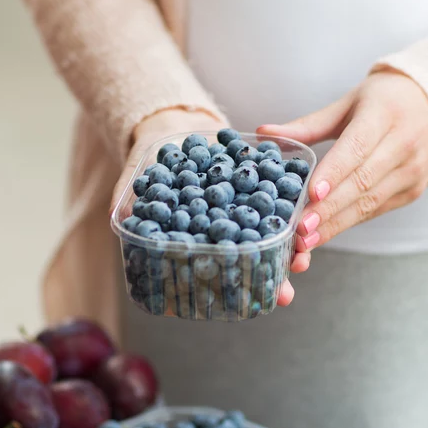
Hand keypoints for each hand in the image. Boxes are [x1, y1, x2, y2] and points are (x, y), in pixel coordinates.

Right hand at [116, 109, 303, 306]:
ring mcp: (240, 211)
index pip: (208, 272)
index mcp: (193, 240)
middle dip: (265, 279)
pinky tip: (305, 217)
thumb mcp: (136, 175)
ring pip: (266, 237)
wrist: (175, 123)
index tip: (237, 304)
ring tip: (301, 262)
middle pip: (246, 261)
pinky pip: (277, 198)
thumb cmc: (151, 159)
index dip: (222, 290)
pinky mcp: (257, 185)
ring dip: (285, 251)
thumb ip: (129, 195)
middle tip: (284, 295)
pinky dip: (291, 209)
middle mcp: (221, 231)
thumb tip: (122, 215)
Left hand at [258, 70, 427, 274]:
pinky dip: (348, 224)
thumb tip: (264, 131)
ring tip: (306, 241)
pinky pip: (375, 210)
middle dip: (329, 209)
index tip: (312, 193)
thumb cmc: (385, 102)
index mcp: (385, 115)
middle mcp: (404, 144)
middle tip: (299, 229)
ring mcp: (412, 172)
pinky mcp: (412, 192)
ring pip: (369, 202)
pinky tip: (324, 235)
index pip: (357, 147)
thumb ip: (308, 124)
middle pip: (362, 181)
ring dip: (336, 224)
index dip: (334, 172)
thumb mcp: (349, 103)